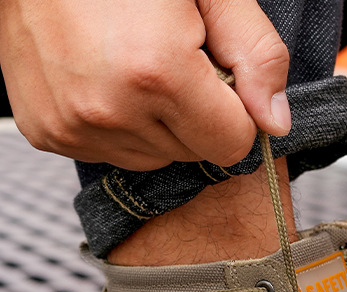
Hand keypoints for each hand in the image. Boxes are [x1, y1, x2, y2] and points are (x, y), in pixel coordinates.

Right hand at [0, 0, 290, 169]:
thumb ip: (256, 54)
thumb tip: (276, 124)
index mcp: (156, 73)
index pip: (233, 145)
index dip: (233, 109)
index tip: (212, 69)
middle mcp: (109, 109)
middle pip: (195, 153)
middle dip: (194, 113)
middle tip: (164, 55)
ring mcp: (73, 125)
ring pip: (155, 158)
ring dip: (156, 122)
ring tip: (131, 63)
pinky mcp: (48, 131)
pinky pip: (112, 153)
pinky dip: (118, 125)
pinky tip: (103, 78)